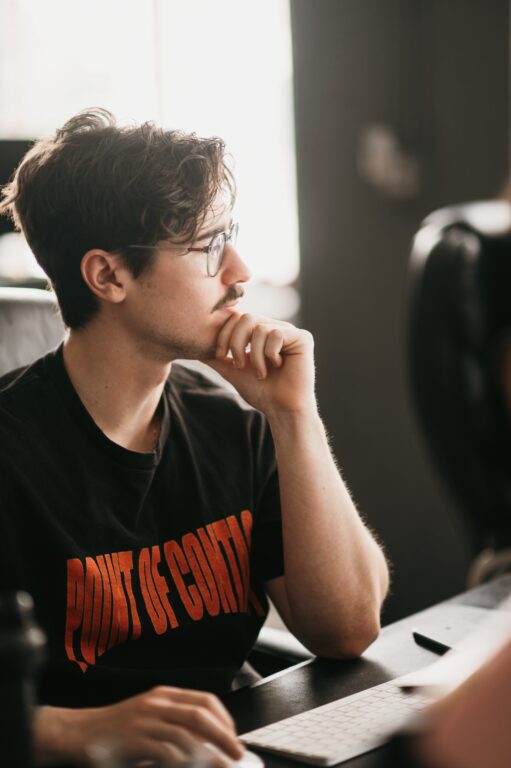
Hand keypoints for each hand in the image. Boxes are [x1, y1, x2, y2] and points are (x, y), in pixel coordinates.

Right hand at [34, 687, 243, 766]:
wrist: (77, 732)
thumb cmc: (115, 730)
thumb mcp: (148, 718)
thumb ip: (174, 724)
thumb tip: (207, 743)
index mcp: (164, 694)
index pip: (205, 701)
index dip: (225, 719)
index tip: (234, 737)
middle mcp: (157, 703)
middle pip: (201, 716)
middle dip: (224, 736)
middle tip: (237, 754)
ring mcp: (145, 720)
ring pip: (187, 734)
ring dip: (209, 754)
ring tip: (222, 767)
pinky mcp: (134, 740)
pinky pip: (167, 752)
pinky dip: (184, 762)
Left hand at [205, 312, 316, 416]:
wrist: (282, 410)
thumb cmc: (261, 392)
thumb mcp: (232, 371)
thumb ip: (217, 357)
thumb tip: (195, 347)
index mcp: (260, 332)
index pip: (237, 318)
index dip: (224, 334)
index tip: (220, 355)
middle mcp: (275, 328)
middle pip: (247, 317)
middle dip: (235, 342)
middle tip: (238, 365)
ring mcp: (290, 332)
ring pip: (260, 328)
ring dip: (254, 355)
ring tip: (260, 373)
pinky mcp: (303, 338)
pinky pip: (277, 334)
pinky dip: (269, 354)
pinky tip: (276, 366)